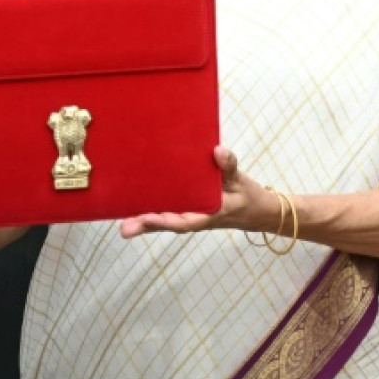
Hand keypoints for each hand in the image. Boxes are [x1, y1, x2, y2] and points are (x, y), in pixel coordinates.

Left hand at [119, 146, 277, 237]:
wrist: (255, 211)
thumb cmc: (246, 196)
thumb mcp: (240, 180)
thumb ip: (229, 166)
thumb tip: (217, 150)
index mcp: (208, 215)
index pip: (183, 221)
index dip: (164, 220)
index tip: (147, 217)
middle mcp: (195, 217)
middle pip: (167, 223)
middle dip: (146, 225)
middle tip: (124, 228)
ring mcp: (191, 215)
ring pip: (165, 219)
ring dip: (144, 220)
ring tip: (123, 223)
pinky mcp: (189, 209)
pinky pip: (169, 211)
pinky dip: (153, 211)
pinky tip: (134, 206)